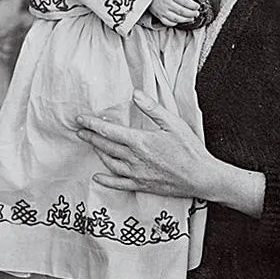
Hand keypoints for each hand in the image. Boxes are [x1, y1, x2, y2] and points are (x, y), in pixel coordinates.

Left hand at [76, 91, 217, 197]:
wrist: (200, 176)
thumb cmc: (189, 149)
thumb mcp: (173, 123)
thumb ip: (152, 109)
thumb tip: (136, 94)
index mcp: (140, 141)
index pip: (109, 131)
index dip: (92, 124)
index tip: (80, 119)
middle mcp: (134, 158)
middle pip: (105, 146)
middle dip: (90, 137)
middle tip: (79, 130)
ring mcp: (136, 173)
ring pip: (109, 162)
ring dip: (98, 153)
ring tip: (91, 145)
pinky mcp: (141, 185)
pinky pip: (118, 183)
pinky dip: (106, 180)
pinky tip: (97, 177)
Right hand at [149, 0, 200, 25]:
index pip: (185, 2)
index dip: (193, 5)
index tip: (198, 6)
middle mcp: (167, 3)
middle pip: (182, 11)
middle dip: (192, 13)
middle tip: (197, 13)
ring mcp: (162, 11)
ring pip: (176, 18)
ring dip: (185, 19)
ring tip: (191, 18)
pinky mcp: (158, 15)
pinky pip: (167, 22)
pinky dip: (174, 23)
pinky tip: (179, 21)